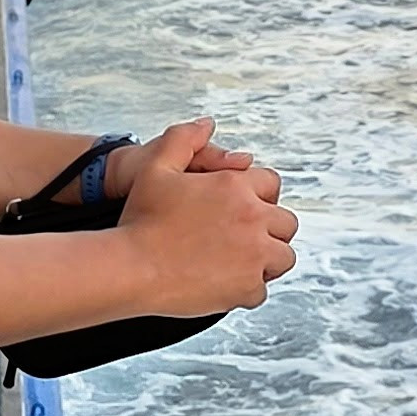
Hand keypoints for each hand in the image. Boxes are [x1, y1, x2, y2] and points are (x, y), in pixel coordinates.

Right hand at [116, 117, 297, 316]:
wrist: (131, 267)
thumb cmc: (141, 221)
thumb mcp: (156, 167)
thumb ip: (183, 140)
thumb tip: (206, 125)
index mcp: (235, 186)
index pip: (271, 184)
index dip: (257, 196)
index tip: (241, 209)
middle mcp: (252, 218)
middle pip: (285, 223)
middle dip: (268, 229)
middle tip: (241, 238)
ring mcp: (254, 255)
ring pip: (282, 258)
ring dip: (265, 259)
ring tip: (237, 261)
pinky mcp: (246, 287)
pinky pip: (261, 291)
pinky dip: (246, 289)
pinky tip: (222, 283)